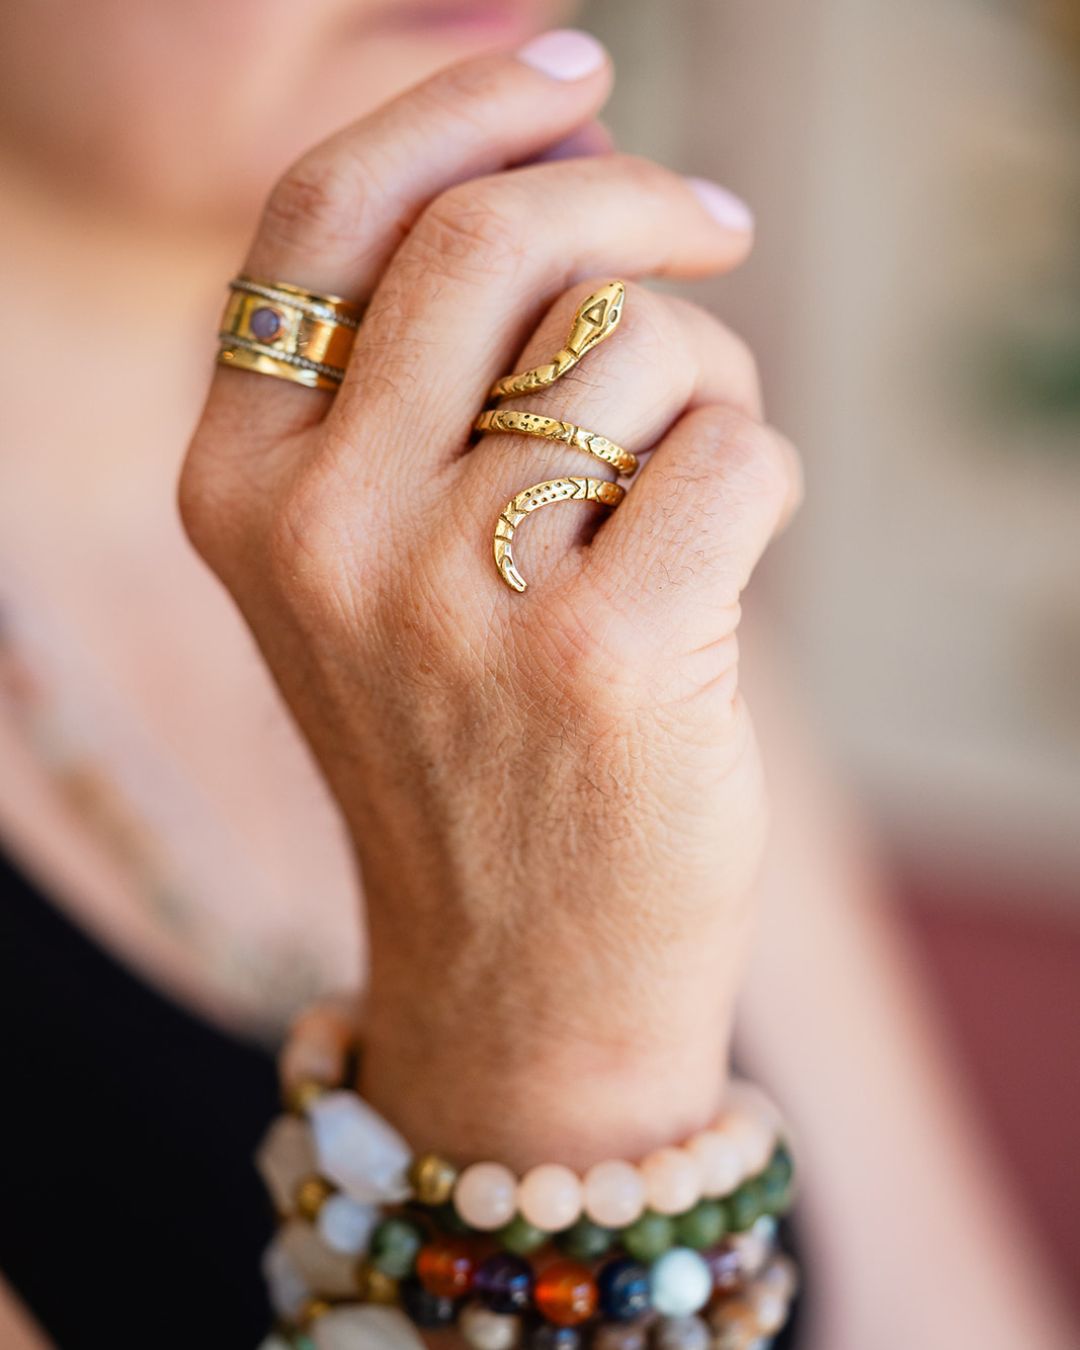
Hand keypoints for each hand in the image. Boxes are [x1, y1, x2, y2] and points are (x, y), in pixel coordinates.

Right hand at [180, 34, 799, 1167]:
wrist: (520, 975)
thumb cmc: (467, 747)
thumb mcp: (376, 564)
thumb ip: (426, 377)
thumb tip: (572, 160)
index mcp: (240, 485)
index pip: (323, 214)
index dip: (457, 107)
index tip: (572, 72)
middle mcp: (321, 531)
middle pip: (495, 236)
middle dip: (632, 193)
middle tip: (713, 220)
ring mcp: (453, 598)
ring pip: (639, 347)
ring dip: (705, 384)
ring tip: (685, 486)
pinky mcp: (604, 657)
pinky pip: (738, 450)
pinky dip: (761, 476)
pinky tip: (721, 564)